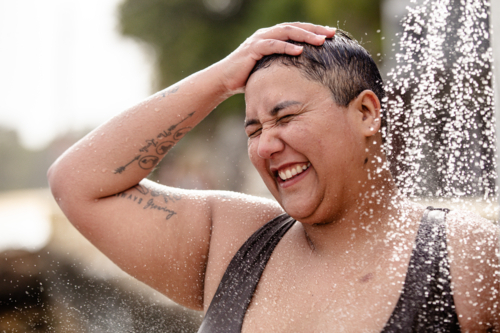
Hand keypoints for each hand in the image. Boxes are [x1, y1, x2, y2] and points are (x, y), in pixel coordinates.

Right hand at [217, 22, 335, 93]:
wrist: (224, 80)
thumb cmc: (247, 77)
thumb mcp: (270, 70)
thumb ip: (283, 66)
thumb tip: (304, 75)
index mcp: (272, 37)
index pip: (296, 30)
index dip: (313, 30)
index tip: (331, 35)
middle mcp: (266, 34)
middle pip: (294, 27)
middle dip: (314, 30)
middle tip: (331, 33)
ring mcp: (259, 40)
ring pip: (285, 32)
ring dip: (304, 36)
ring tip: (320, 40)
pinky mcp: (252, 49)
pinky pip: (272, 45)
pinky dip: (286, 46)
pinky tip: (300, 50)